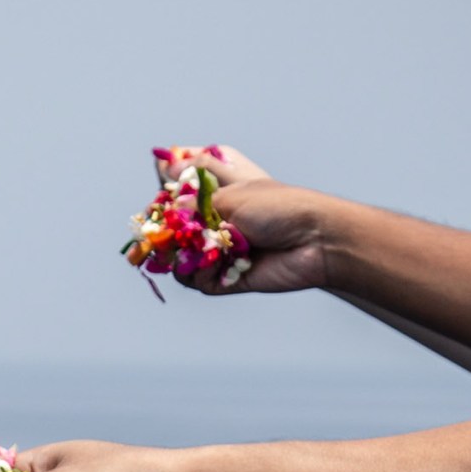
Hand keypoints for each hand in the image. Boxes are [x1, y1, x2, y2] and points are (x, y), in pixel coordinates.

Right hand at [152, 145, 338, 296]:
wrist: (314, 240)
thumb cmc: (279, 207)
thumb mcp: (230, 195)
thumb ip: (193, 204)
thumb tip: (165, 211)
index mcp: (218, 193)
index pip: (179, 192)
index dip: (164, 195)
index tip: (155, 194)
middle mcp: (215, 222)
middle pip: (173, 229)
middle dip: (165, 232)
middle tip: (162, 234)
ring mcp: (219, 251)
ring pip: (178, 258)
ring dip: (180, 255)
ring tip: (192, 251)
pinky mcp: (225, 278)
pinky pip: (196, 279)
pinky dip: (198, 273)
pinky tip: (211, 266)